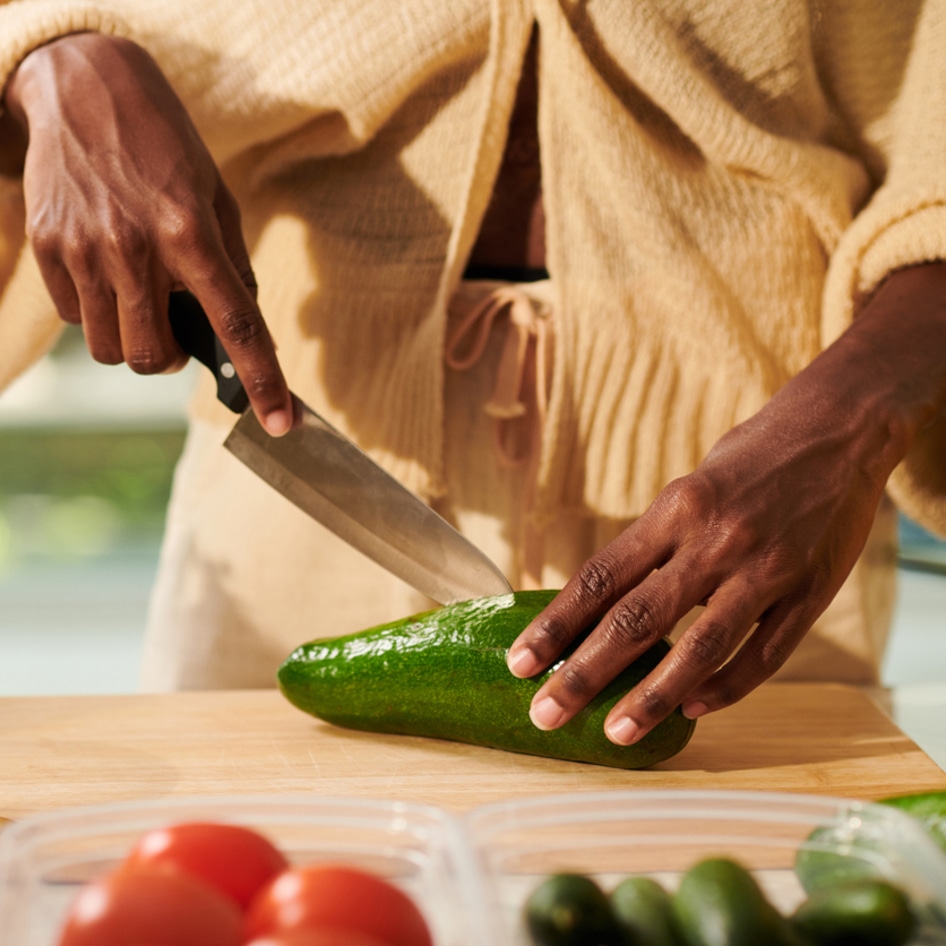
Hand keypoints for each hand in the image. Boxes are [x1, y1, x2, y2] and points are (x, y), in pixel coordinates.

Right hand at [3, 33, 291, 433]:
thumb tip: (241, 324)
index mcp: (191, 233)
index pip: (236, 326)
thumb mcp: (217, 194)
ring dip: (132, 340)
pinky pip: (75, 318)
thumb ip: (230, 264)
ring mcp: (86, 249)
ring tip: (138, 297)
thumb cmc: (165, 143)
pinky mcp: (48, 246)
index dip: (262, 382)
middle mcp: (136, 248)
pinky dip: (96, 313)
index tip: (282, 423)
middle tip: (175, 330)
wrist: (85, 86)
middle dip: (169, 359)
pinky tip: (106, 273)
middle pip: (152, 357)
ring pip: (110, 349)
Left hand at [508, 263, 945, 744]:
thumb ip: (656, 542)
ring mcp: (765, 569)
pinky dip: (726, 687)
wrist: (840, 427)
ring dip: (653, 697)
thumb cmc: (751, 457)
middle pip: (638, 618)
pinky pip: (764, 655)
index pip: (601, 577)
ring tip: (615, 734)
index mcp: (675, 508)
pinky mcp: (810, 592)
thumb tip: (607, 601)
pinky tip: (693, 710)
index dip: (557, 624)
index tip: (520, 662)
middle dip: (585, 672)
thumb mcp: (689, 486)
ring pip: (700, 647)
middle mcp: (715, 539)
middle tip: (546, 714)